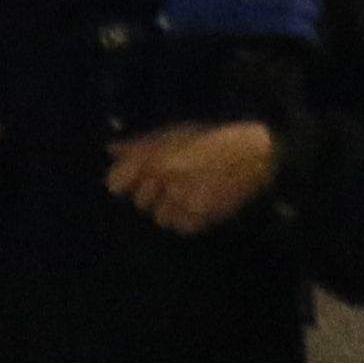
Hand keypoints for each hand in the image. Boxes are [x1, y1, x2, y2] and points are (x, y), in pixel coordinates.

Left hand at [110, 119, 281, 233]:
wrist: (253, 155)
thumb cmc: (209, 139)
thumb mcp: (171, 134)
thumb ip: (138, 144)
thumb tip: (110, 150)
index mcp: (153, 158)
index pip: (115, 183)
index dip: (124, 183)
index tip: (132, 182)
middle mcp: (164, 181)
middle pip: (139, 203)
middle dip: (150, 196)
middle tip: (169, 187)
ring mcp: (184, 200)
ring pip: (161, 218)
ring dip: (170, 211)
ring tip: (187, 197)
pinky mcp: (204, 216)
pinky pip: (183, 228)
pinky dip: (188, 221)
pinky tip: (198, 208)